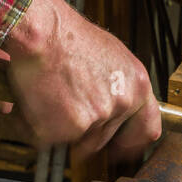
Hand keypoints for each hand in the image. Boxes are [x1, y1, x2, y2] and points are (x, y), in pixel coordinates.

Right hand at [1, 0, 160, 159]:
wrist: (40, 32)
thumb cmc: (67, 35)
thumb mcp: (111, 55)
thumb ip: (118, 86)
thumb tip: (112, 108)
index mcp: (137, 85)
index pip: (147, 129)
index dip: (130, 143)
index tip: (118, 149)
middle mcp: (121, 104)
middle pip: (103, 140)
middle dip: (81, 131)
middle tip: (63, 106)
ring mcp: (95, 119)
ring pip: (74, 141)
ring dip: (58, 128)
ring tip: (48, 95)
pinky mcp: (67, 129)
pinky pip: (47, 140)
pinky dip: (35, 126)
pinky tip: (34, 100)